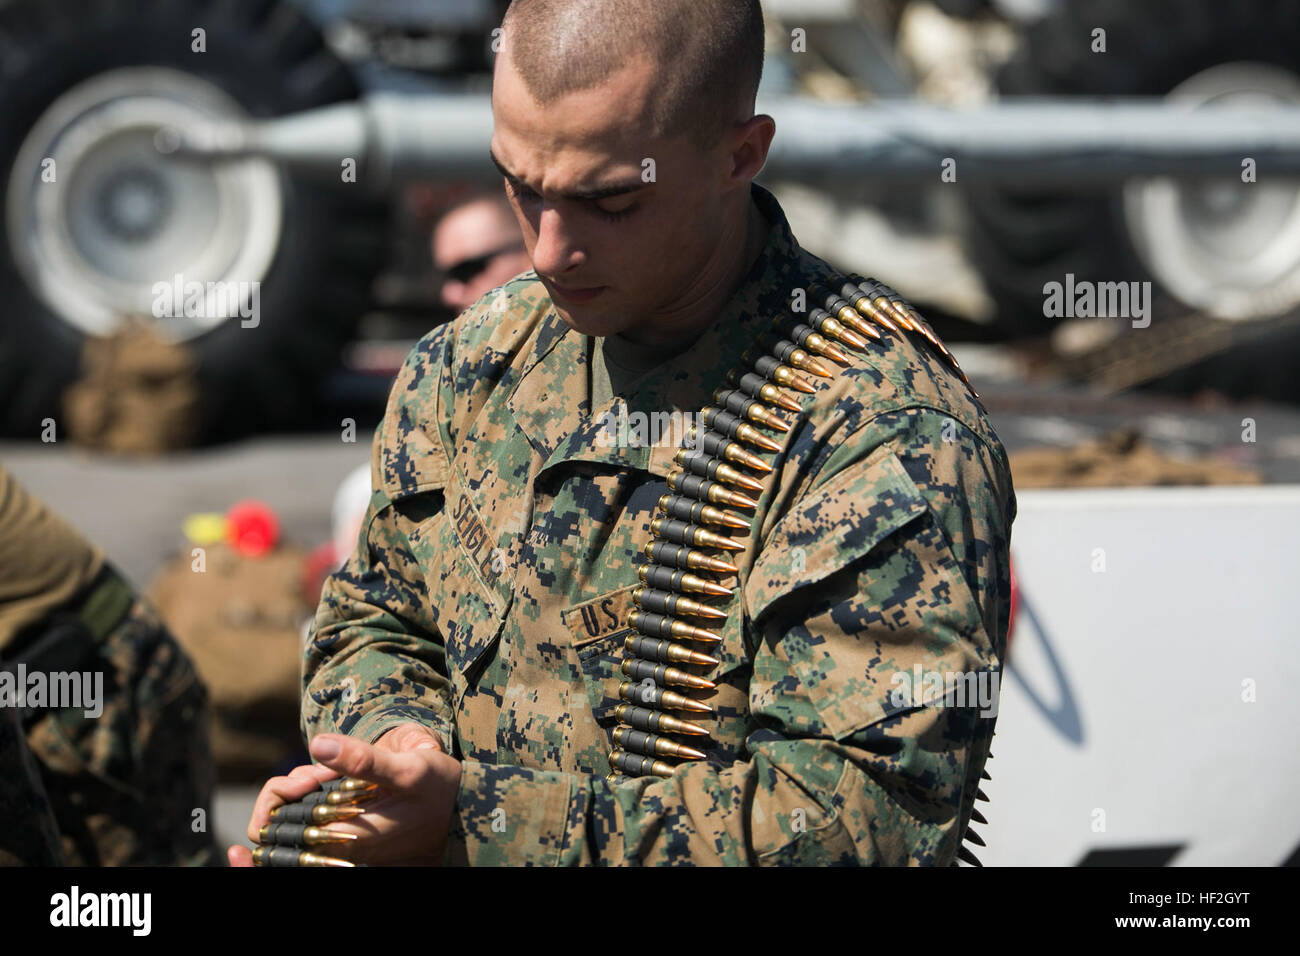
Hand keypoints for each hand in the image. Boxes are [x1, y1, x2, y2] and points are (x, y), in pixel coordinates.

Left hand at [227, 722, 459, 866]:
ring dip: (301, 797)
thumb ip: (363, 760)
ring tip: (324, 773)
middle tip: (313, 773)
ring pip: (299, 827)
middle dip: (288, 795)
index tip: (300, 776)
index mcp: (350, 837)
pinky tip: (327, 783)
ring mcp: (346, 849)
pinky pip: (315, 829)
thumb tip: (319, 744)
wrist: (466, 812)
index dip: (279, 797)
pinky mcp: (351, 844)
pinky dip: (311, 804)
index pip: (283, 828)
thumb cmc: (440, 789)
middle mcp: (343, 851)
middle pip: (286, 830)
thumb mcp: (407, 768)